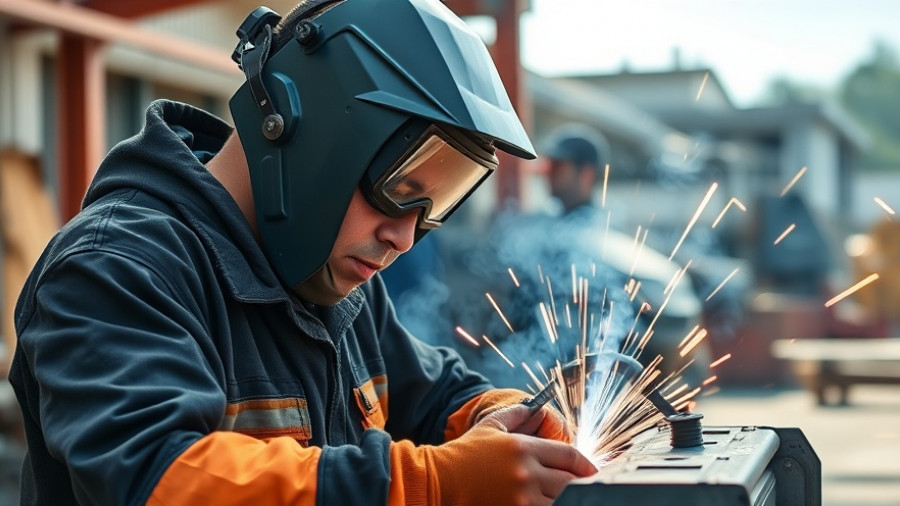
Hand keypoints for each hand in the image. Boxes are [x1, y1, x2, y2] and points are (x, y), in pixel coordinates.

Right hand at [429, 403, 595, 505]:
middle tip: (584, 483)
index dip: (586, 464)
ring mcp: (520, 500)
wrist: (437, 482)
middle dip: (578, 482)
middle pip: (569, 482)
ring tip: (564, 493)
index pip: (569, 456)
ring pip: (559, 501)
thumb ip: (517, 414)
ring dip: (564, 497)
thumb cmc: (464, 454)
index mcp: (523, 448)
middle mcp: (525, 474)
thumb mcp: (490, 426)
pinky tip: (546, 501)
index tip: (593, 470)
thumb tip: (537, 407)